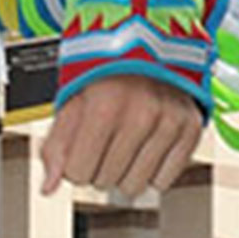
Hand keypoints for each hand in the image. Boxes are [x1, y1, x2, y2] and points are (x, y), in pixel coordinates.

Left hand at [41, 76, 202, 196]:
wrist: (146, 51)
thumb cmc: (104, 78)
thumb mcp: (71, 104)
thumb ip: (56, 147)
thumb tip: (48, 187)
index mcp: (104, 105)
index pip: (79, 173)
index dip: (75, 165)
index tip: (81, 149)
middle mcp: (140, 113)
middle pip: (106, 180)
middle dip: (98, 168)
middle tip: (103, 143)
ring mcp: (168, 122)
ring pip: (135, 185)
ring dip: (124, 174)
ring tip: (123, 147)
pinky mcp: (190, 129)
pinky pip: (164, 180)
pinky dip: (151, 173)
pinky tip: (144, 151)